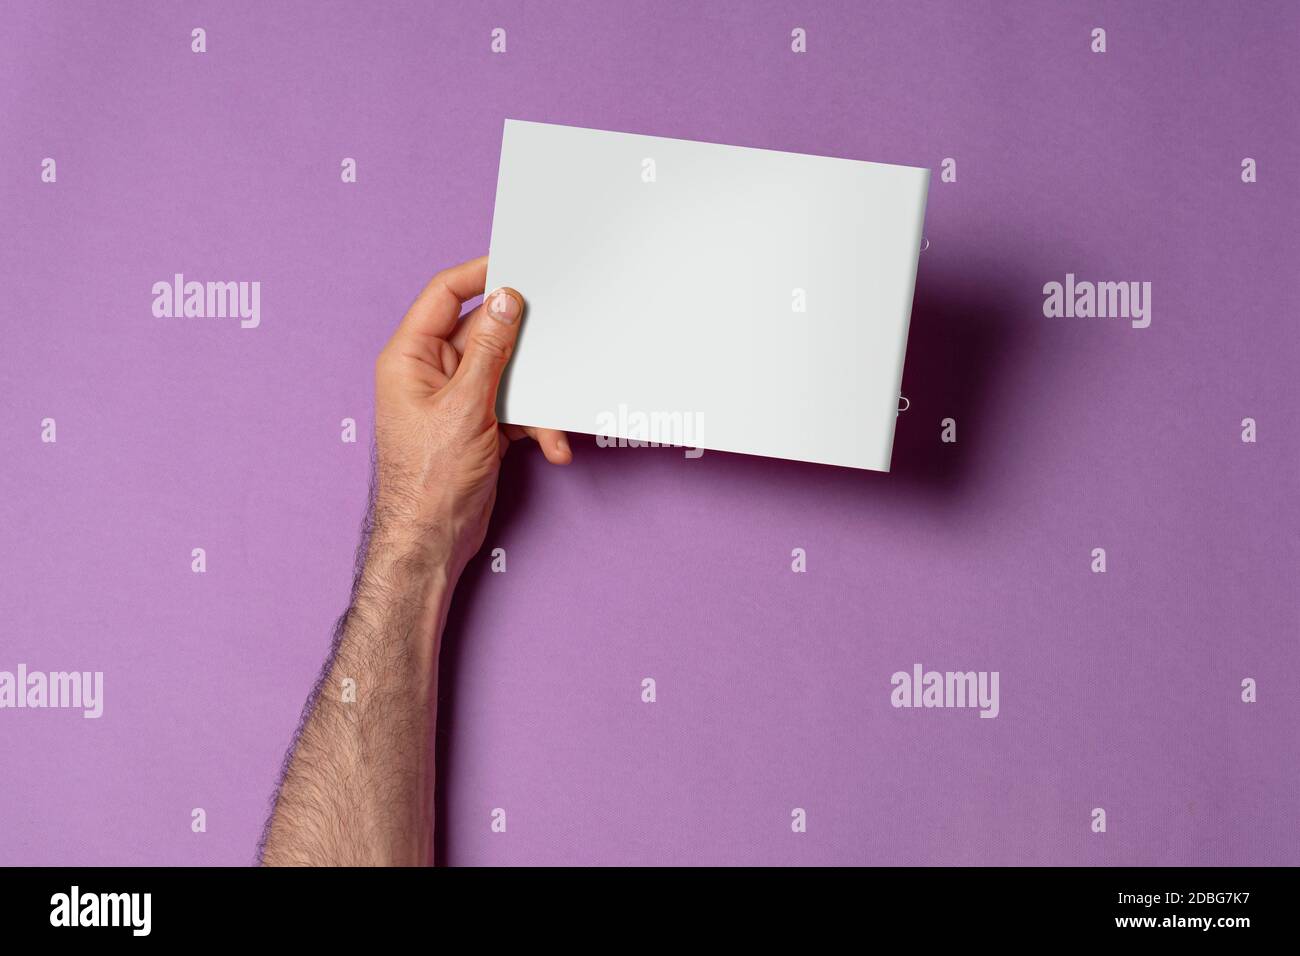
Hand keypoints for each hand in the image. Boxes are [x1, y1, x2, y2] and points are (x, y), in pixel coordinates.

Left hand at [372, 255, 570, 575]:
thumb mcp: (465, 406)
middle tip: (558, 329)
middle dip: (525, 346)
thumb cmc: (430, 480)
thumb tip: (506, 299)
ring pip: (508, 375)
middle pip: (486, 335)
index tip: (518, 263)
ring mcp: (457, 399)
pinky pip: (515, 408)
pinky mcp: (479, 424)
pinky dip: (536, 425)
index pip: (444, 295)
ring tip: (555, 424)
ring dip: (536, 399)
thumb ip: (490, 350)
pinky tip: (552, 447)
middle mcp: (431, 372)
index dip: (481, 274)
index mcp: (411, 357)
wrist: (432, 541)